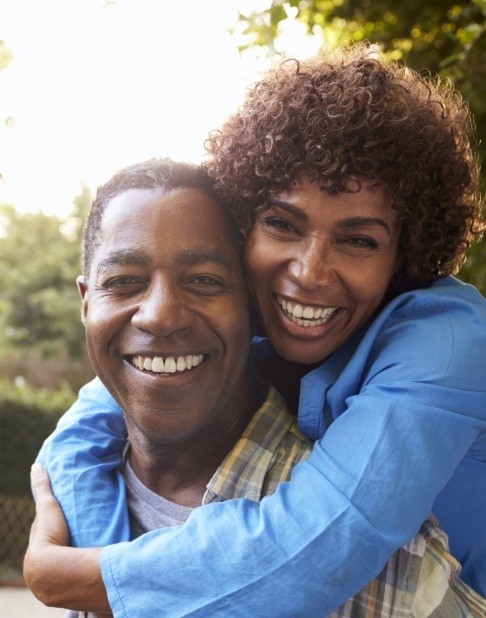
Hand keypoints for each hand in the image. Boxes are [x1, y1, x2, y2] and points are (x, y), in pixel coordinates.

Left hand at [24, 464, 109, 613]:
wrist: (56, 573)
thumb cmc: (50, 538)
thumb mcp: (48, 509)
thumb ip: (43, 489)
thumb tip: (36, 466)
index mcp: (35, 552)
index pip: (45, 535)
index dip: (55, 525)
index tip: (67, 518)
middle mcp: (42, 571)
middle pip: (55, 551)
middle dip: (64, 542)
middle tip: (81, 531)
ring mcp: (56, 585)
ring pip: (66, 567)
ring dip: (76, 559)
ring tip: (93, 548)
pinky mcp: (74, 593)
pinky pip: (80, 579)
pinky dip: (86, 572)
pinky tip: (98, 567)